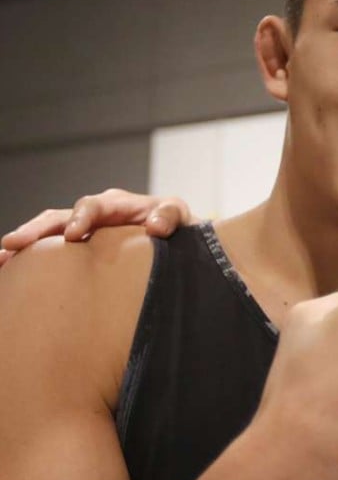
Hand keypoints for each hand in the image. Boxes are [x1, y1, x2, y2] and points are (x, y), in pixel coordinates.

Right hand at [0, 189, 192, 265]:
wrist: (171, 237)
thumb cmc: (173, 225)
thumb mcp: (178, 215)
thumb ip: (169, 215)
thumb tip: (155, 225)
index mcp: (116, 205)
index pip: (93, 206)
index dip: (82, 218)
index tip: (73, 235)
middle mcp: (92, 216)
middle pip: (57, 218)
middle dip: (35, 230)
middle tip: (13, 244)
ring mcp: (81, 232)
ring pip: (46, 235)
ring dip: (23, 245)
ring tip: (2, 259)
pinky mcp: (76, 251)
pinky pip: (49, 253)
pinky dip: (29, 260)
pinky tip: (10, 274)